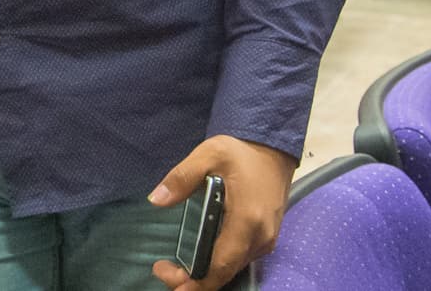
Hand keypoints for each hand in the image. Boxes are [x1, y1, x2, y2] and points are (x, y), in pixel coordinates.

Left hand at [147, 135, 296, 290]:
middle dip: (194, 280)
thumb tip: (156, 199)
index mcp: (247, 219)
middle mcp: (260, 237)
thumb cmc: (241, 153)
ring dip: (205, 274)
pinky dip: (217, 266)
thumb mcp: (209, 154)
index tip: (173, 284)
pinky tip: (198, 260)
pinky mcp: (265, 240)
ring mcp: (265, 241)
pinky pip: (239, 260)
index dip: (198, 281)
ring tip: (174, 268)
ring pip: (232, 269)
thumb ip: (182, 176)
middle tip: (163, 270)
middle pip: (225, 272)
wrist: (273, 153)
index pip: (222, 263)